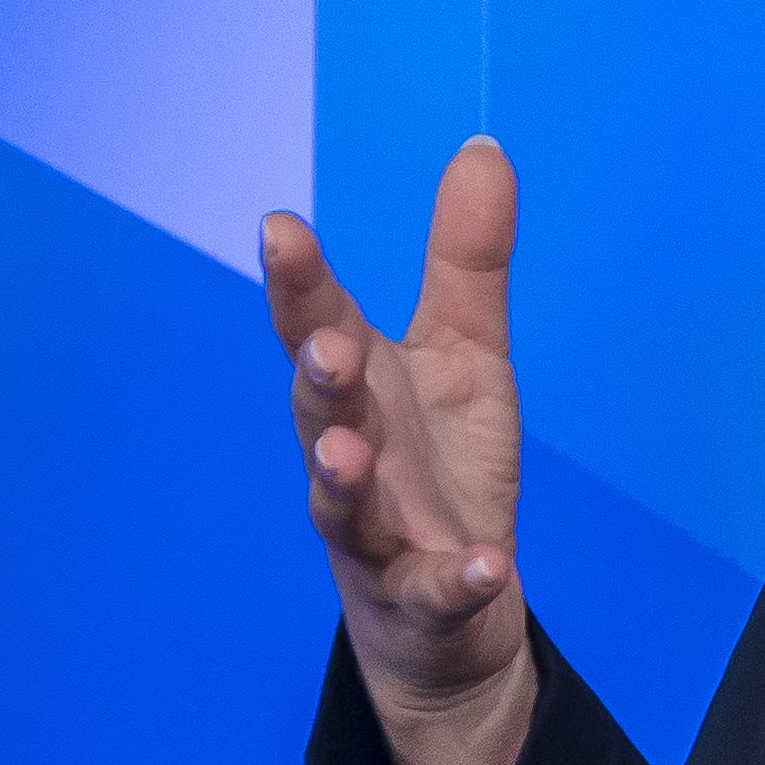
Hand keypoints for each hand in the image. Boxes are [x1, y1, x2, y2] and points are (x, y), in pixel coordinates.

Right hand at [266, 137, 536, 764]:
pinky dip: (452, 583)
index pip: (317, 324)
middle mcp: (350, 456)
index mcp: (358, 389)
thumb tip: (484, 148)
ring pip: (341, 504)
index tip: (280, 229)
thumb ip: (466, 262)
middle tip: (326, 347)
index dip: (298, 282)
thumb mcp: (464, 359)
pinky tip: (482, 571)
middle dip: (318, 376)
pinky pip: (430, 594)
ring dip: (341, 476)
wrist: (451, 616)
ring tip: (346, 453)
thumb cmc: (440, 473)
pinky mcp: (415, 603)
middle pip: (317, 410)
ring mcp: (373, 535)